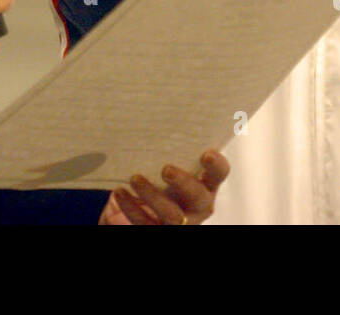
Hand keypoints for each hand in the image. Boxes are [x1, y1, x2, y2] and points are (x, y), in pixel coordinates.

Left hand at [99, 149, 230, 224]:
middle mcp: (197, 205)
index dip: (216, 165)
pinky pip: (145, 224)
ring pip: (172, 215)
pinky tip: (120, 192)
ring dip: (152, 196)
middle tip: (166, 168)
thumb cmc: (160, 178)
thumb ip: (168, 147)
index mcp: (206, 184)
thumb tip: (149, 108)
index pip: (219, 173)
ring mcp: (180, 222)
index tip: (206, 153)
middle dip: (183, 183)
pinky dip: (131, 207)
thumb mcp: (169, 163)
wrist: (142, 210)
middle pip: (198, 197)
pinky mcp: (159, 231)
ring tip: (135, 178)